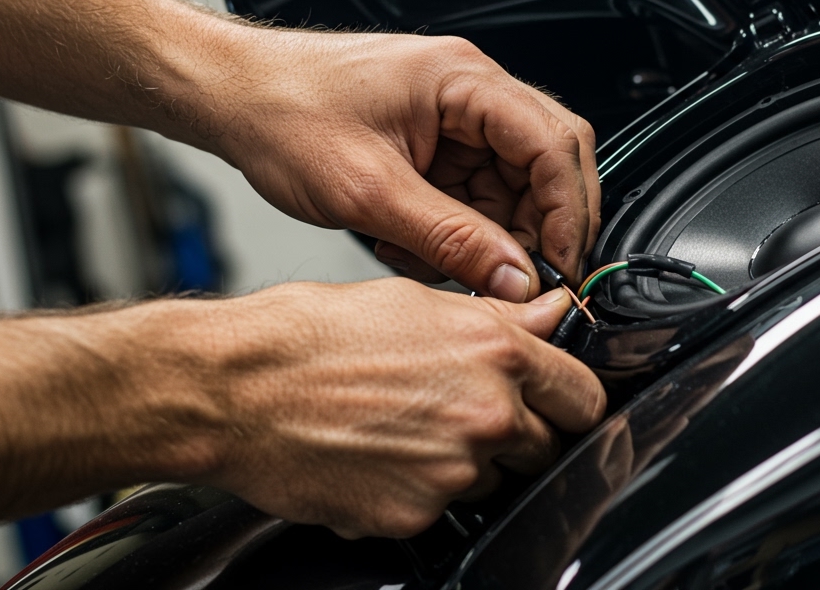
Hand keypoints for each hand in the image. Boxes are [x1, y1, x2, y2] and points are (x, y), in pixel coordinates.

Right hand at [177, 278, 604, 537]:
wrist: (236, 390)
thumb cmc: (310, 335)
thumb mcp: (416, 302)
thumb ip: (500, 318)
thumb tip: (551, 313)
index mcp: (496, 353)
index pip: (584, 396)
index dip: (571, 398)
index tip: (558, 400)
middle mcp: (485, 416)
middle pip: (547, 447)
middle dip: (521, 433)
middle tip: (467, 412)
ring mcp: (452, 473)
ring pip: (494, 481)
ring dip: (469, 463)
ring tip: (407, 428)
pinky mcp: (414, 517)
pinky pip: (441, 510)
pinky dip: (420, 491)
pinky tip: (380, 456)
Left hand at [198, 28, 600, 299]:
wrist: (228, 97)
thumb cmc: (282, 113)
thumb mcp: (369, 193)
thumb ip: (451, 239)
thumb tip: (516, 278)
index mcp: (463, 79)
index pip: (555, 143)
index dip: (567, 212)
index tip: (561, 266)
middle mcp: (469, 89)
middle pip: (546, 162)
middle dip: (536, 227)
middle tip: (518, 279)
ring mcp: (453, 115)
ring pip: (512, 185)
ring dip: (490, 234)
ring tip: (437, 261)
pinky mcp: (434, 140)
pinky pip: (474, 192)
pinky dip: (458, 229)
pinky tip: (415, 246)